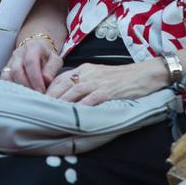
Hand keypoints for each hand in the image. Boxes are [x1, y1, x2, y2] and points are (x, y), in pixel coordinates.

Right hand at [2, 34, 61, 91]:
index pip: (30, 62)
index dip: (35, 78)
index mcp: (33, 47)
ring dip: (17, 88)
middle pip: (16, 70)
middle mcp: (19, 53)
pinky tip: (20, 95)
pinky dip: (11, 88)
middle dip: (26, 85)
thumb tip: (46, 80)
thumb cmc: (47, 57)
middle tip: (35, 96)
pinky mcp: (6, 69)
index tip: (41, 90)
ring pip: (7, 76)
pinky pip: (4, 80)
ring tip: (28, 97)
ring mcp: (10, 61)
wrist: (38, 50)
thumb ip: (51, 69)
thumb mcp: (55, 60)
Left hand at [45, 61, 168, 104]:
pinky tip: (73, 116)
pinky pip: (91, 99)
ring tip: (50, 114)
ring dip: (61, 103)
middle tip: (40, 110)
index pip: (61, 77)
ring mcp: (98, 81)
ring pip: (73, 91)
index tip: (39, 101)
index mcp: (86, 69)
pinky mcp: (108, 90)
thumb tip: (69, 96)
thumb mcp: (100, 76)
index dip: (49, 90)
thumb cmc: (123, 78)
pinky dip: (81, 108)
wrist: (146, 74)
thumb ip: (85, 82)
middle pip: (63, 84)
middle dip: (50, 97)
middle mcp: (89, 73)